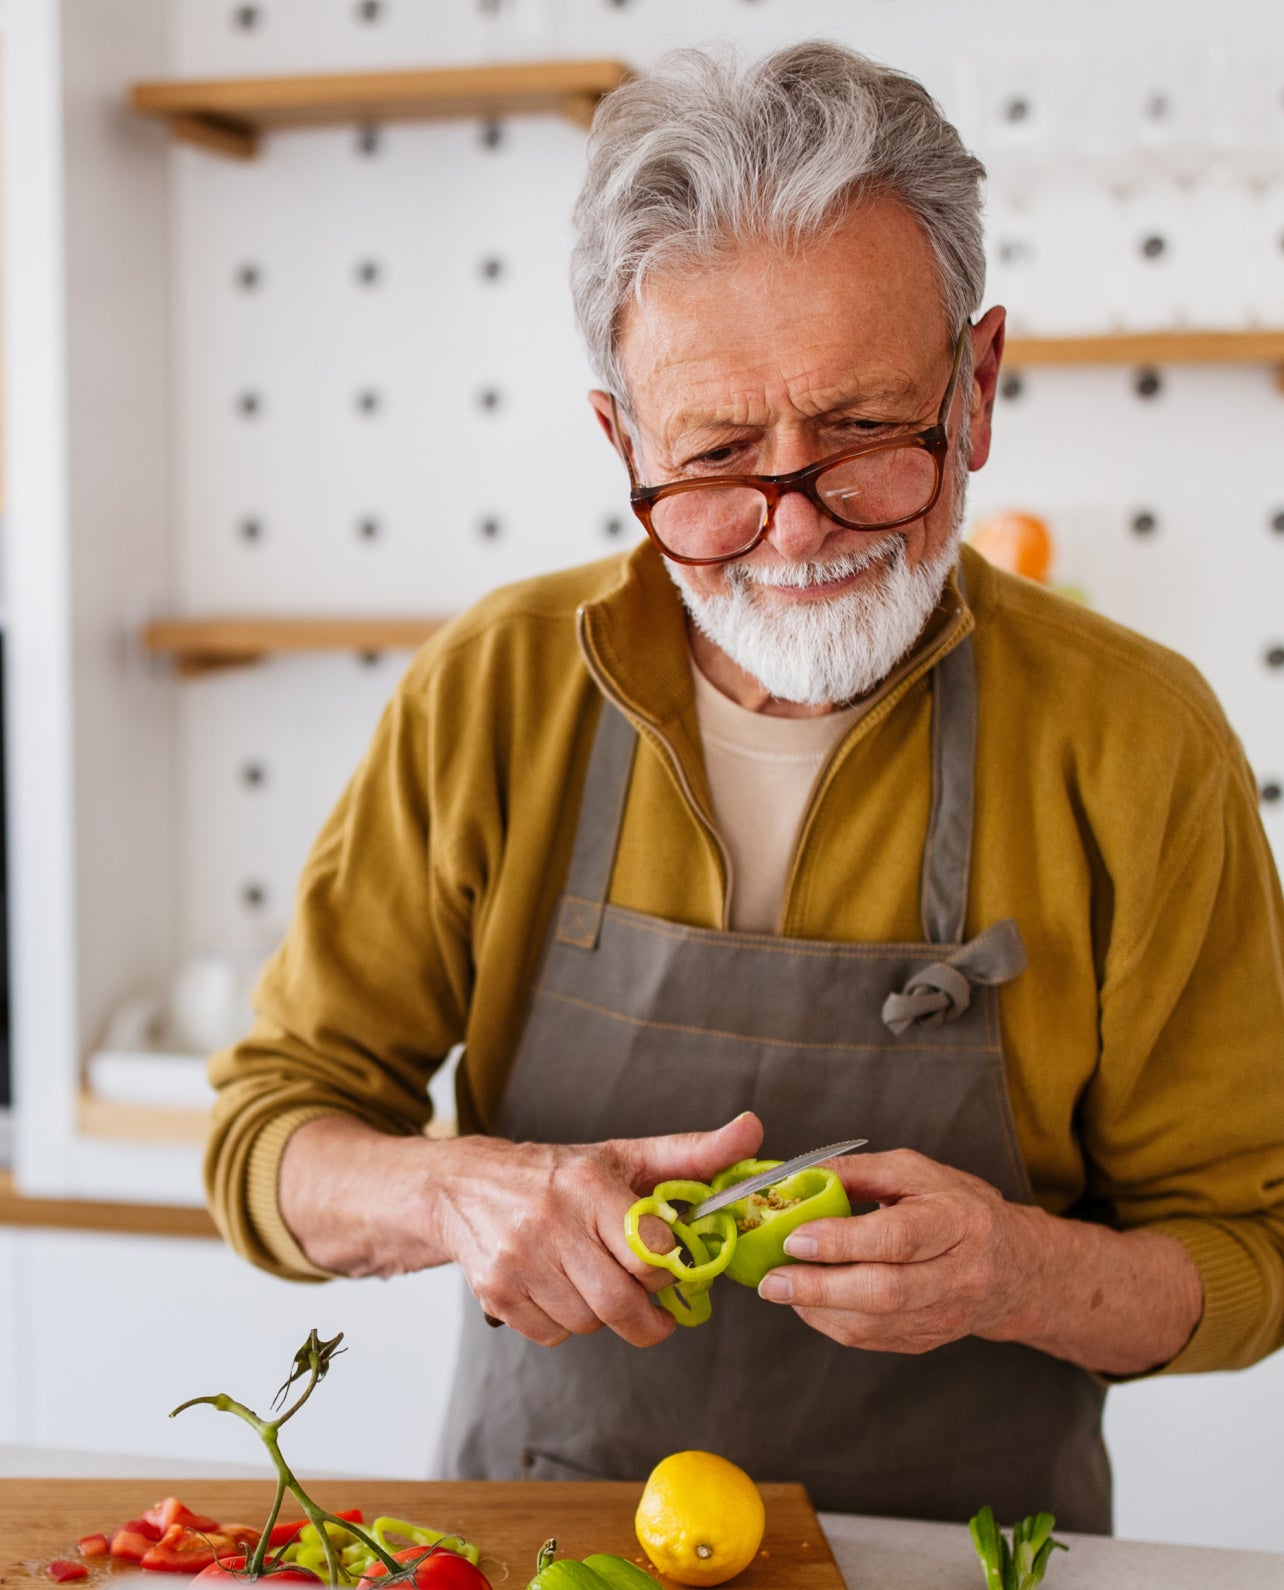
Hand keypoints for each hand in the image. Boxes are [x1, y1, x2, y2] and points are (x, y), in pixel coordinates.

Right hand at [429, 1112, 762, 1348]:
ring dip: (601, 1316)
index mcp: (588, 1185)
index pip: (650, 1253)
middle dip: (645, 1318)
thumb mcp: (624, 1156)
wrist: (464, 1185)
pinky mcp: (494, 1292)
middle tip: (654, 1312)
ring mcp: (518, 1260)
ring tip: (594, 1282)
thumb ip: (692, 1153)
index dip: (669, 1269)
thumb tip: (753, 1131)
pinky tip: (559, 1290)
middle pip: (618, 1302)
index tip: (672, 1270)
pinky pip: (551, 1335)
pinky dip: (564, 1325)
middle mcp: (549, 1221)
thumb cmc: (559, 1173)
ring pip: (587, 1323)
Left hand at [755, 1149, 1032, 1352]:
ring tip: (779, 1289)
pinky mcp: (929, 1341)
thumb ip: (856, 1171)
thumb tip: (794, 1176)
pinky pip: (872, 1339)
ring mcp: (946, 1316)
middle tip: (772, 1280)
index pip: (898, 1238)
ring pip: (875, 1324)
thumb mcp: (914, 1173)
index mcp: (959, 1222)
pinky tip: (807, 1302)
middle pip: (885, 1291)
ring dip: (818, 1309)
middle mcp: (959, 1275)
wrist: (1015, 1267)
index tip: (795, 1238)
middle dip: (820, 1288)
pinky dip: (832, 1322)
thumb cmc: (955, 1206)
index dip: (843, 1241)